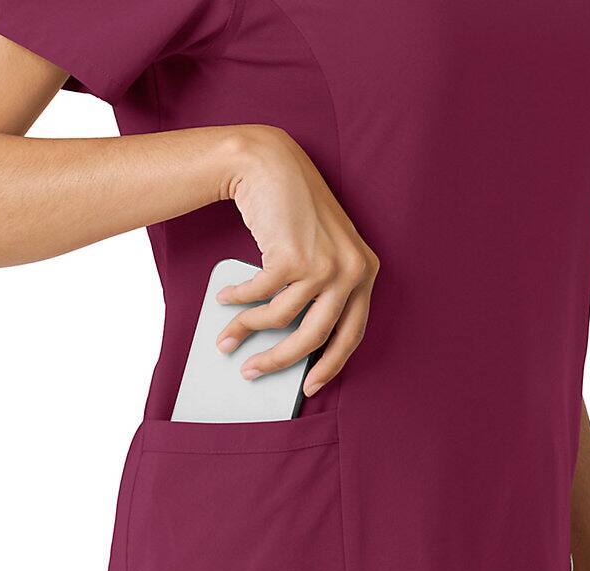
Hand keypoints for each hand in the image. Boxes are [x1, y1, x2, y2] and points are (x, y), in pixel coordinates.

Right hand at [216, 125, 378, 396]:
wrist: (271, 164)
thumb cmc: (293, 211)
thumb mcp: (321, 251)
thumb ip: (319, 292)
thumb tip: (290, 341)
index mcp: (364, 272)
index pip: (352, 334)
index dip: (329, 365)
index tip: (310, 387)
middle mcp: (351, 270)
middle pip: (316, 337)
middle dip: (280, 361)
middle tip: (254, 373)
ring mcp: (324, 264)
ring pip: (282, 320)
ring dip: (247, 330)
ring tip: (227, 337)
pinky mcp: (293, 257)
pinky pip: (259, 296)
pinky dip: (238, 301)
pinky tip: (226, 298)